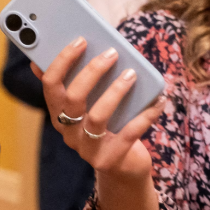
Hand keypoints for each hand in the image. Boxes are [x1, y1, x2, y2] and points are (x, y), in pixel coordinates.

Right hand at [34, 38, 164, 209]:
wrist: (123, 169)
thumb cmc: (108, 127)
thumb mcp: (90, 106)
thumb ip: (80, 82)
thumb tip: (74, 50)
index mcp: (58, 113)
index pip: (51, 85)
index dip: (63, 61)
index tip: (81, 40)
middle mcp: (68, 132)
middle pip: (73, 98)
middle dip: (93, 72)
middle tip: (112, 53)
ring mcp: (87, 148)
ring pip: (97, 116)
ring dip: (116, 92)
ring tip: (132, 74)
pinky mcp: (110, 160)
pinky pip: (129, 133)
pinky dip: (145, 115)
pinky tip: (159, 99)